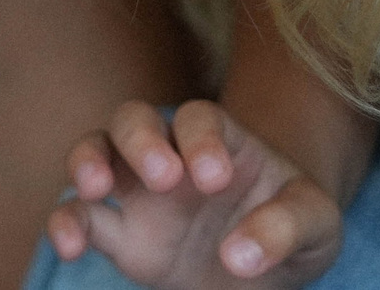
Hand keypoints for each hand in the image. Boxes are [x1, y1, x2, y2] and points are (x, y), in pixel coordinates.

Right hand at [49, 101, 341, 286]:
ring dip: (86, 162)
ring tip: (92, 188)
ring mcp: (137, 190)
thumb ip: (286, 226)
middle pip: (135, 119)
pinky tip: (69, 246)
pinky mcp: (118, 231)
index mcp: (219, 139)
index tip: (214, 179)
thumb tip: (238, 257)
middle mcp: (170, 152)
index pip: (201, 120)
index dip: (202, 141)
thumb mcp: (314, 220)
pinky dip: (65, 223)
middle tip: (165, 178)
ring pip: (95, 151)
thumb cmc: (292, 221)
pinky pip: (79, 215)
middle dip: (141, 140)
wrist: (269, 261)